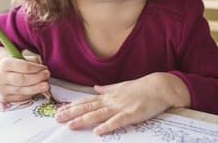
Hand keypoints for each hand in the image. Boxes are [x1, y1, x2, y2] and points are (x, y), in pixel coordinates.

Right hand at [0, 55, 50, 101]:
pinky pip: (21, 97)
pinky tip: (36, 90)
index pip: (24, 66)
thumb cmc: (17, 65)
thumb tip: (45, 75)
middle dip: (37, 79)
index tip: (45, 69)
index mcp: (6, 63)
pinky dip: (31, 94)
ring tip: (46, 86)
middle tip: (47, 76)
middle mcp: (1, 76)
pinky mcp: (5, 98)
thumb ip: (35, 64)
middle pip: (22, 79)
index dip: (36, 69)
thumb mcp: (24, 59)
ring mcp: (2, 88)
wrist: (4, 74)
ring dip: (36, 88)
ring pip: (22, 90)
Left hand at [55, 72, 189, 135]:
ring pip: (98, 114)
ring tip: (70, 126)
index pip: (86, 101)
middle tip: (57, 118)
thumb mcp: (121, 86)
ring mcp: (121, 107)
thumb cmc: (142, 87)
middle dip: (71, 113)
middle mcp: (111, 101)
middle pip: (87, 108)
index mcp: (108, 96)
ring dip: (83, 120)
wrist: (160, 86)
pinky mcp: (132, 114)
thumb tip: (95, 88)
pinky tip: (97, 131)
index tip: (59, 110)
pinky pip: (118, 121)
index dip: (72, 106)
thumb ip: (107, 89)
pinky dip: (107, 126)